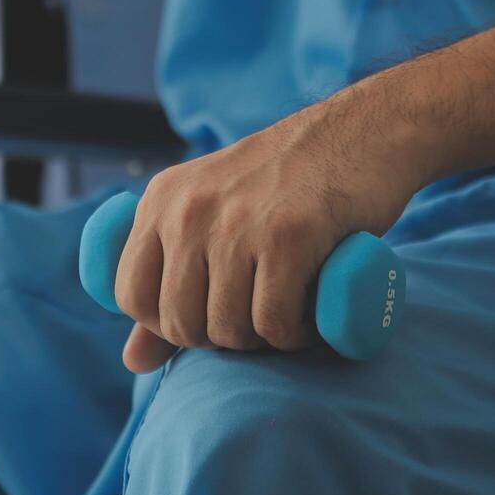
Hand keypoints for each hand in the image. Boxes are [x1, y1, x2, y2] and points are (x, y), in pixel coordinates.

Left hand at [114, 90, 422, 372]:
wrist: (363, 132)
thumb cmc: (288, 183)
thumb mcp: (214, 214)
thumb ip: (167, 281)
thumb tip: (134, 362)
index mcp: (162, 199)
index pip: (130, 294)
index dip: (166, 323)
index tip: (210, 312)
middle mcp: (189, 209)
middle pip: (180, 323)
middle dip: (221, 337)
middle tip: (258, 313)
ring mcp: (237, 223)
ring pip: (228, 330)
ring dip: (263, 340)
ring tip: (288, 310)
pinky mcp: (288, 238)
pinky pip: (274, 323)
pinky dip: (295, 336)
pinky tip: (310, 316)